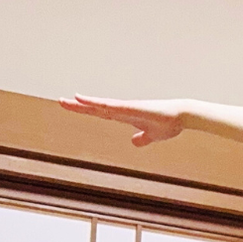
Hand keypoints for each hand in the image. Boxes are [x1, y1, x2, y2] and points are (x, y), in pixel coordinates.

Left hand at [59, 96, 189, 145]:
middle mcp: (122, 109)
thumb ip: (142, 138)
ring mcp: (126, 107)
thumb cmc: (169, 123)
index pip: (100, 113)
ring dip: (84, 103)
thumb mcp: (152, 135)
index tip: (71, 106)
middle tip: (60, 101)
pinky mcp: (132, 107)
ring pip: (101, 105)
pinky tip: (85, 100)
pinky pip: (111, 106)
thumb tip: (134, 142)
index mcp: (125, 116)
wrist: (182, 116)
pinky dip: (97, 103)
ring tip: (68, 100)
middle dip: (78, 106)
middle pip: (96, 107)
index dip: (85, 110)